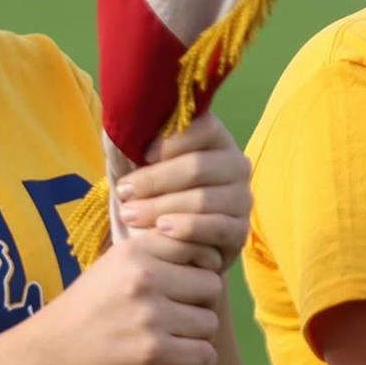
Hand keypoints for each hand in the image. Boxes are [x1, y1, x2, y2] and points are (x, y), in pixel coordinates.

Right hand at [31, 230, 223, 364]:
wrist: (49, 355)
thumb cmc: (85, 310)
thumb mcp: (113, 266)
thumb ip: (154, 255)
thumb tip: (207, 252)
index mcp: (135, 251)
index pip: (198, 246)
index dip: (201, 266)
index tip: (189, 283)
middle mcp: (144, 278)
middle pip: (211, 286)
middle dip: (202, 303)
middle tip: (184, 315)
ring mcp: (150, 317)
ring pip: (210, 323)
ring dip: (199, 335)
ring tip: (177, 338)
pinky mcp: (153, 354)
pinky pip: (204, 354)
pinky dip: (197, 361)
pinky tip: (178, 360)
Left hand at [114, 112, 251, 269]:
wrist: (167, 242)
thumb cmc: (153, 193)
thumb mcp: (143, 164)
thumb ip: (137, 141)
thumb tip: (125, 122)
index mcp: (217, 140)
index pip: (205, 128)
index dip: (173, 140)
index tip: (143, 154)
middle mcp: (236, 165)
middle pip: (198, 166)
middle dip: (155, 179)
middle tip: (123, 191)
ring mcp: (241, 200)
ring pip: (203, 199)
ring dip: (161, 206)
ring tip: (130, 214)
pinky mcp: (240, 232)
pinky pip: (217, 228)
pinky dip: (187, 228)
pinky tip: (162, 228)